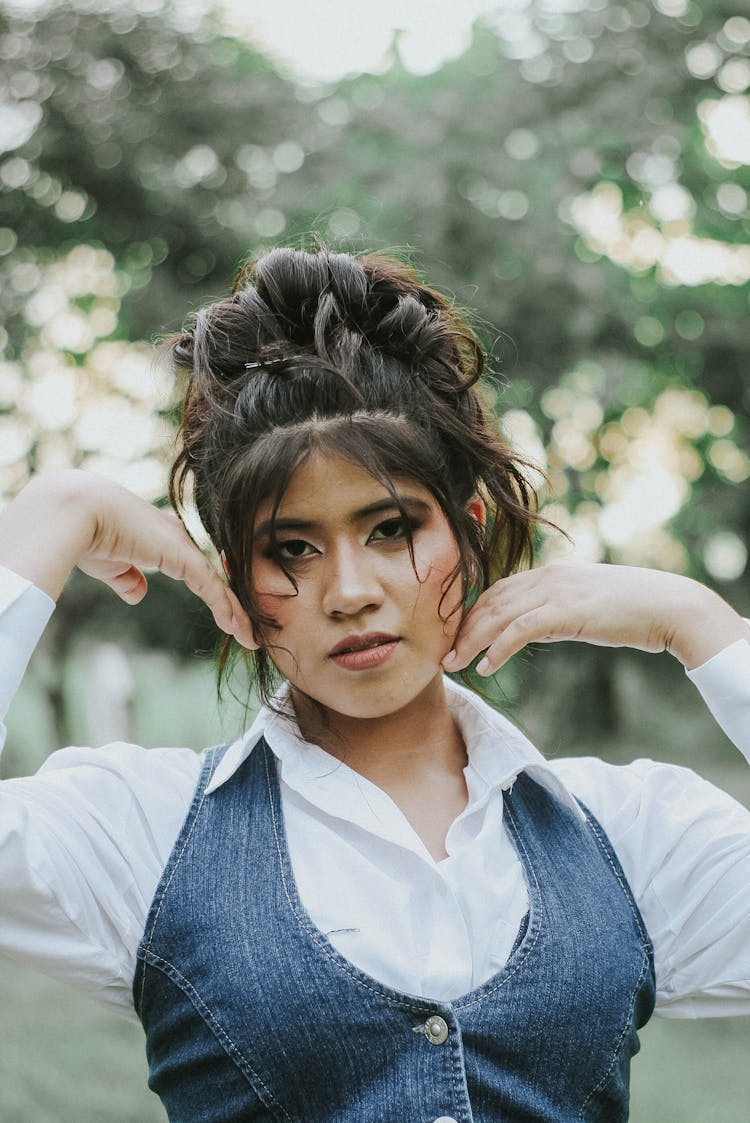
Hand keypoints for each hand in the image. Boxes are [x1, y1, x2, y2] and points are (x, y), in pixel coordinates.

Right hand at [0, 470, 256, 648]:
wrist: (77, 513)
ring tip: (250, 638)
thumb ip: (127, 579)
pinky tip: (237, 628)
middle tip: (247, 630)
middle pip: (212, 576)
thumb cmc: (86, 535)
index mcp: (161, 538)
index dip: (211, 592)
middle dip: (231, 604)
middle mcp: (177, 538)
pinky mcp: (182, 555)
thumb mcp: (110, 565)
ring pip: (216, 584)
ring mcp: (182, 545)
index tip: (223, 615)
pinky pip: (211, 586)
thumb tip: (139, 595)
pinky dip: (226, 608)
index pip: (195, 569)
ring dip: (236, 613)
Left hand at [442, 563, 748, 674]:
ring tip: (453, 664)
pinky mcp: (565, 612)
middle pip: (489, 601)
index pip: (497, 590)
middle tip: (442, 654)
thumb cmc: (631, 610)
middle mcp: (546, 576)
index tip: (454, 636)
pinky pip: (518, 631)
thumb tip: (533, 629)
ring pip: (497, 615)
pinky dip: (496, 649)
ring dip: (470, 641)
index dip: (472, 613)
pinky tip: (485, 666)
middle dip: (461, 628)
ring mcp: (555, 592)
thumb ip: (555, 611)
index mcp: (549, 572)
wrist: (667, 606)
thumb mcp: (584, 605)